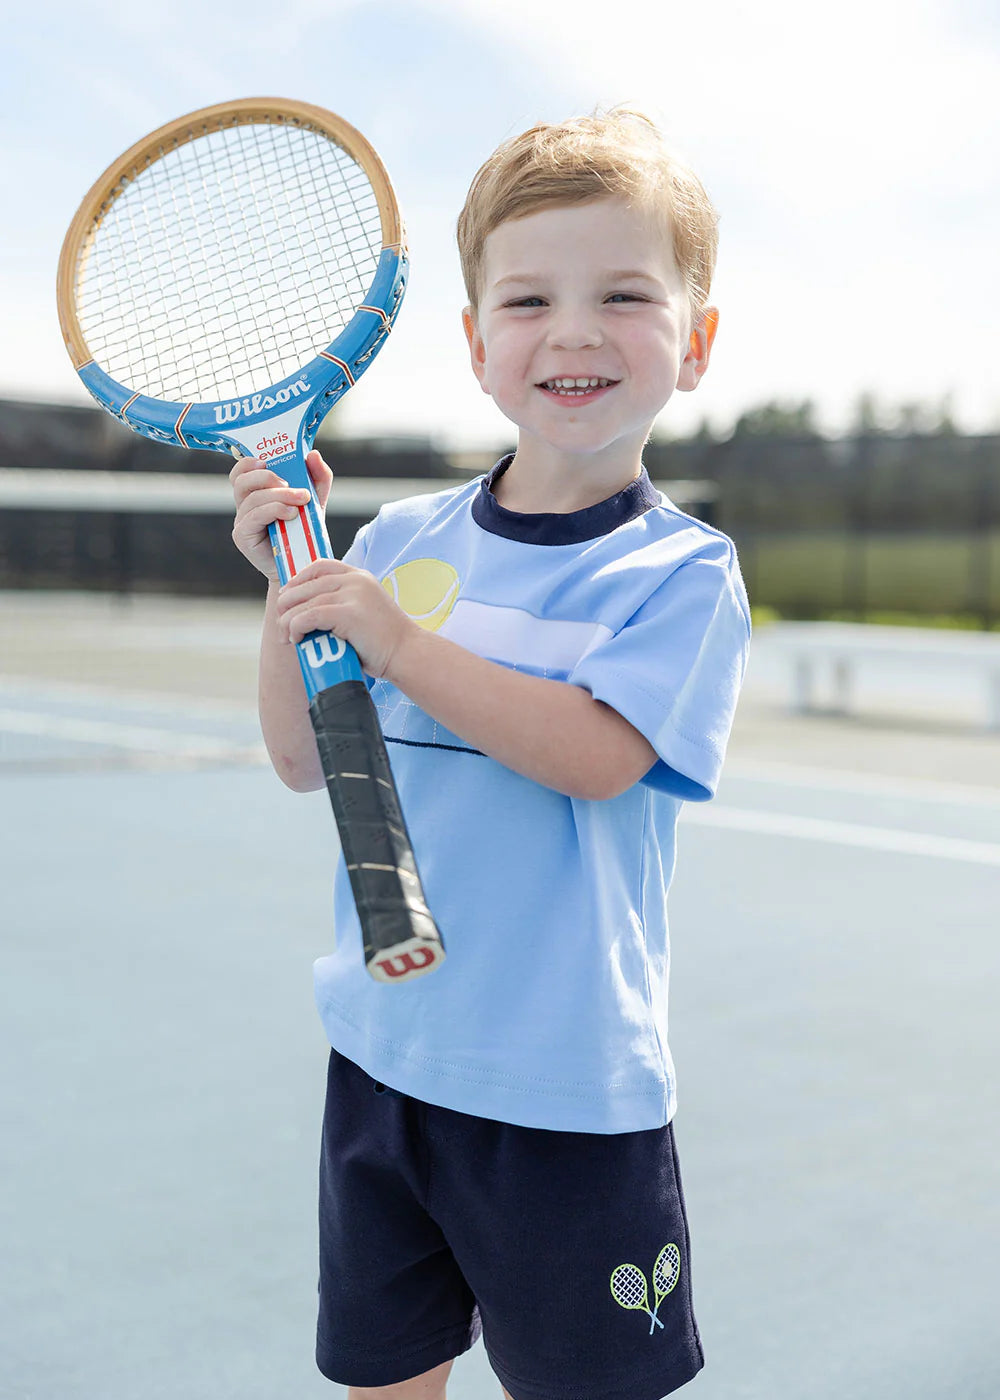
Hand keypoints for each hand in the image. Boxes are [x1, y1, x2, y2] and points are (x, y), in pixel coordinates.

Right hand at [230, 449, 333, 579]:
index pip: (241, 471)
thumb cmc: (305, 531)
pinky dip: (274, 510)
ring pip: (252, 498)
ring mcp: (241, 521)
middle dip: (266, 477)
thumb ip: (318, 477)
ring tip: (301, 500)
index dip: (247, 462)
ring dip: (278, 495)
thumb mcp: (315, 500)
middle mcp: (244, 506)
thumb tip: (313, 454)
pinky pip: (254, 516)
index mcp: (255, 493)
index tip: (267, 459)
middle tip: (290, 483)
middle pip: (241, 480)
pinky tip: (292, 513)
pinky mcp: (242, 536)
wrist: (302, 565)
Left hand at [275, 558, 417, 679]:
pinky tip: (297, 639)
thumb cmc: (384, 641)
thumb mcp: (364, 611)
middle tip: (281, 623)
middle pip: (306, 584)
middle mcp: (355, 580)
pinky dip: (296, 628)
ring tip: (287, 636)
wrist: (407, 653)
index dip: (298, 580)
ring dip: (288, 621)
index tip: (287, 596)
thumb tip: (306, 612)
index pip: (319, 566)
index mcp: (359, 576)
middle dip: (287, 604)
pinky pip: (308, 616)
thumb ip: (342, 603)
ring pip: (303, 602)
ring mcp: (352, 594)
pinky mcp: (347, 613)